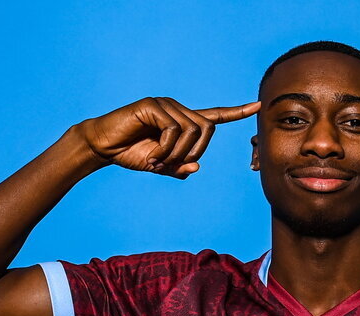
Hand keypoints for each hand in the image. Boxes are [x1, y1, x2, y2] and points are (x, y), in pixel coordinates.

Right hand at [78, 97, 259, 178]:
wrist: (103, 147)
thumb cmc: (131, 154)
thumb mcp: (160, 166)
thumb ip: (179, 167)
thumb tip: (197, 167)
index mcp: (182, 121)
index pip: (214, 115)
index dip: (235, 112)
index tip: (256, 105)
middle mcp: (177, 109)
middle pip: (208, 128)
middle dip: (195, 152)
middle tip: (171, 165)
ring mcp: (165, 104)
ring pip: (192, 130)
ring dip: (178, 154)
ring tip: (158, 161)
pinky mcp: (152, 105)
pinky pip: (173, 129)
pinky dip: (166, 149)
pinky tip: (152, 156)